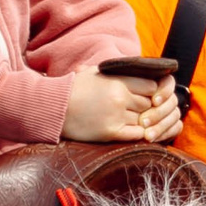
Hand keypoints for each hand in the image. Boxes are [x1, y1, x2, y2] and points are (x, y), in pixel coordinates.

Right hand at [63, 72, 181, 142]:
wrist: (54, 107)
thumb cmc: (74, 88)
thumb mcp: (97, 72)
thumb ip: (118, 73)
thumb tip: (136, 70)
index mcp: (118, 80)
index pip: (152, 87)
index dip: (152, 93)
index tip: (147, 96)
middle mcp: (120, 97)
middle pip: (149, 105)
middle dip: (147, 108)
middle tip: (142, 111)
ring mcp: (116, 116)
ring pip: (144, 121)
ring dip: (142, 122)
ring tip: (135, 121)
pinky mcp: (110, 132)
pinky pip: (136, 135)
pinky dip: (138, 134)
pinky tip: (132, 131)